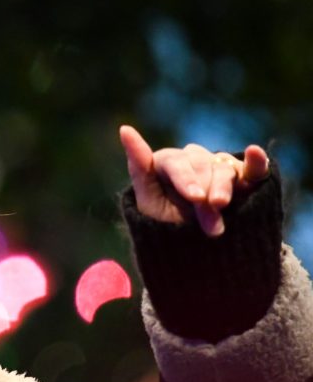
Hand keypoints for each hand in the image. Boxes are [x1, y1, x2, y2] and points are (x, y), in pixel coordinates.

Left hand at [119, 125, 269, 236]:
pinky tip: (256, 154)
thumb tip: (125, 128)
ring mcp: (217, 169)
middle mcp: (192, 161)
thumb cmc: (163, 224)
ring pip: (223, 171)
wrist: (189, 253)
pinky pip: (251, 169)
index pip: (175, 164)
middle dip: (204, 198)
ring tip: (221, 216)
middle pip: (200, 168)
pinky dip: (256, 162)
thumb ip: (140, 168)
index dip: (186, 180)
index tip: (195, 198)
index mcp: (167, 162)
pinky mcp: (241, 181)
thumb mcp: (147, 202)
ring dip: (224, 192)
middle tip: (208, 225)